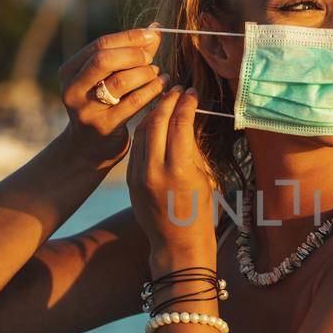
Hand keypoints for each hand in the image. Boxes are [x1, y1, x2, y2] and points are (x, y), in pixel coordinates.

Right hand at [57, 26, 167, 168]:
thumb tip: (155, 28)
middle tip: (151, 59)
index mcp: (69, 71)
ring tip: (158, 73)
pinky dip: (151, 90)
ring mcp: (86, 110)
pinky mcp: (104, 127)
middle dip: (133, 55)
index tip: (152, 35)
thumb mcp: (108, 77)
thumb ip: (129, 53)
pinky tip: (162, 86)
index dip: (129, 37)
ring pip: (120, 81)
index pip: (100, 45)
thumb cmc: (104, 103)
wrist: (89, 147)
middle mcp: (72, 89)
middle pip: (104, 60)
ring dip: (145, 73)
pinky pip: (133, 103)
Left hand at [126, 85, 218, 264]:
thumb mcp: (203, 177)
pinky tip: (154, 121)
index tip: (191, 92)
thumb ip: (191, 148)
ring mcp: (139, 175)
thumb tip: (187, 119)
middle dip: (167, 101)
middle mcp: (155, 170)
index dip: (186, 103)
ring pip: (142, 131)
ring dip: (154, 112)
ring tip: (165, 100)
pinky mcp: (130, 179)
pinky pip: (136, 147)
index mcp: (179, 170)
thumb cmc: (199, 212)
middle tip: (177, 89)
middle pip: (157, 122)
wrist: (177, 243)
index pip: (179, 123)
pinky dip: (146, 130)